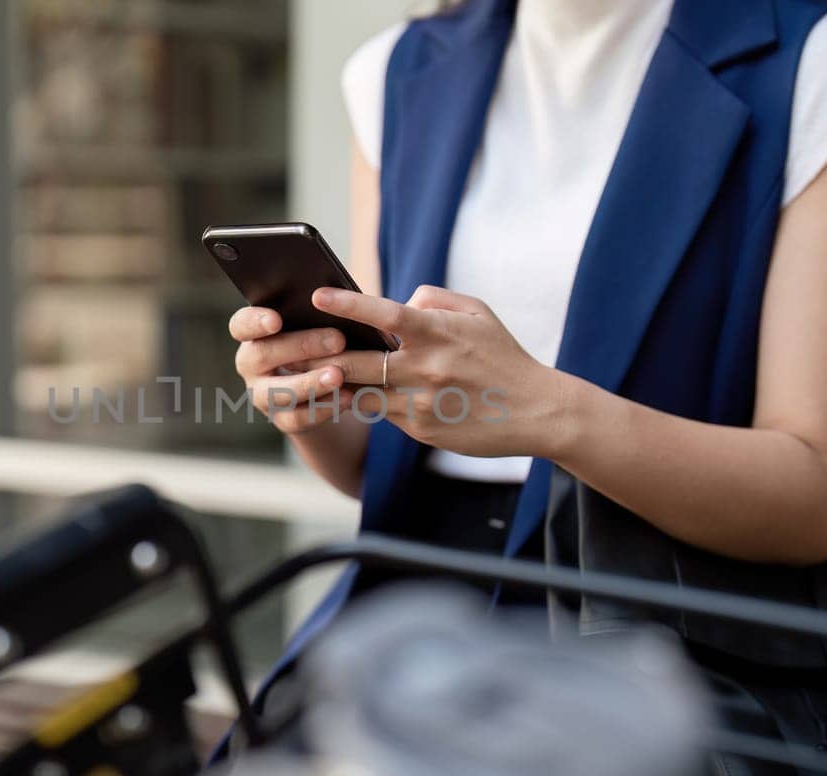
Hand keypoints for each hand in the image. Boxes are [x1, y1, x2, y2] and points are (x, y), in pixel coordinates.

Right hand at [228, 307, 356, 434]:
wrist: (324, 385)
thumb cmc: (319, 339)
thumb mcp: (315, 324)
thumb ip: (316, 313)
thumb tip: (336, 297)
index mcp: (253, 334)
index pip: (241, 325)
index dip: (255, 322)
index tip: (276, 320)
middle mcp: (251, 365)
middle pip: (262, 355)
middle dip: (301, 346)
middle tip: (337, 340)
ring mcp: (263, 395)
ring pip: (278, 392)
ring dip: (310, 383)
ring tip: (338, 375)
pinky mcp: (282, 420)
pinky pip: (298, 418)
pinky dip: (324, 408)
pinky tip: (347, 397)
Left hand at [301, 285, 572, 457]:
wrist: (537, 411)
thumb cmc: (503, 356)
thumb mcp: (477, 313)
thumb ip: (434, 300)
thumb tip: (399, 301)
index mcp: (439, 334)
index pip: (385, 314)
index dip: (348, 303)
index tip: (317, 295)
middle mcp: (426, 369)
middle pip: (358, 362)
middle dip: (322, 355)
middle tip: (290, 346)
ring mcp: (421, 403)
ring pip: (361, 393)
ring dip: (330, 385)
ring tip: (299, 375)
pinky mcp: (421, 429)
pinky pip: (382, 413)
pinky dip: (361, 402)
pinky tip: (336, 396)